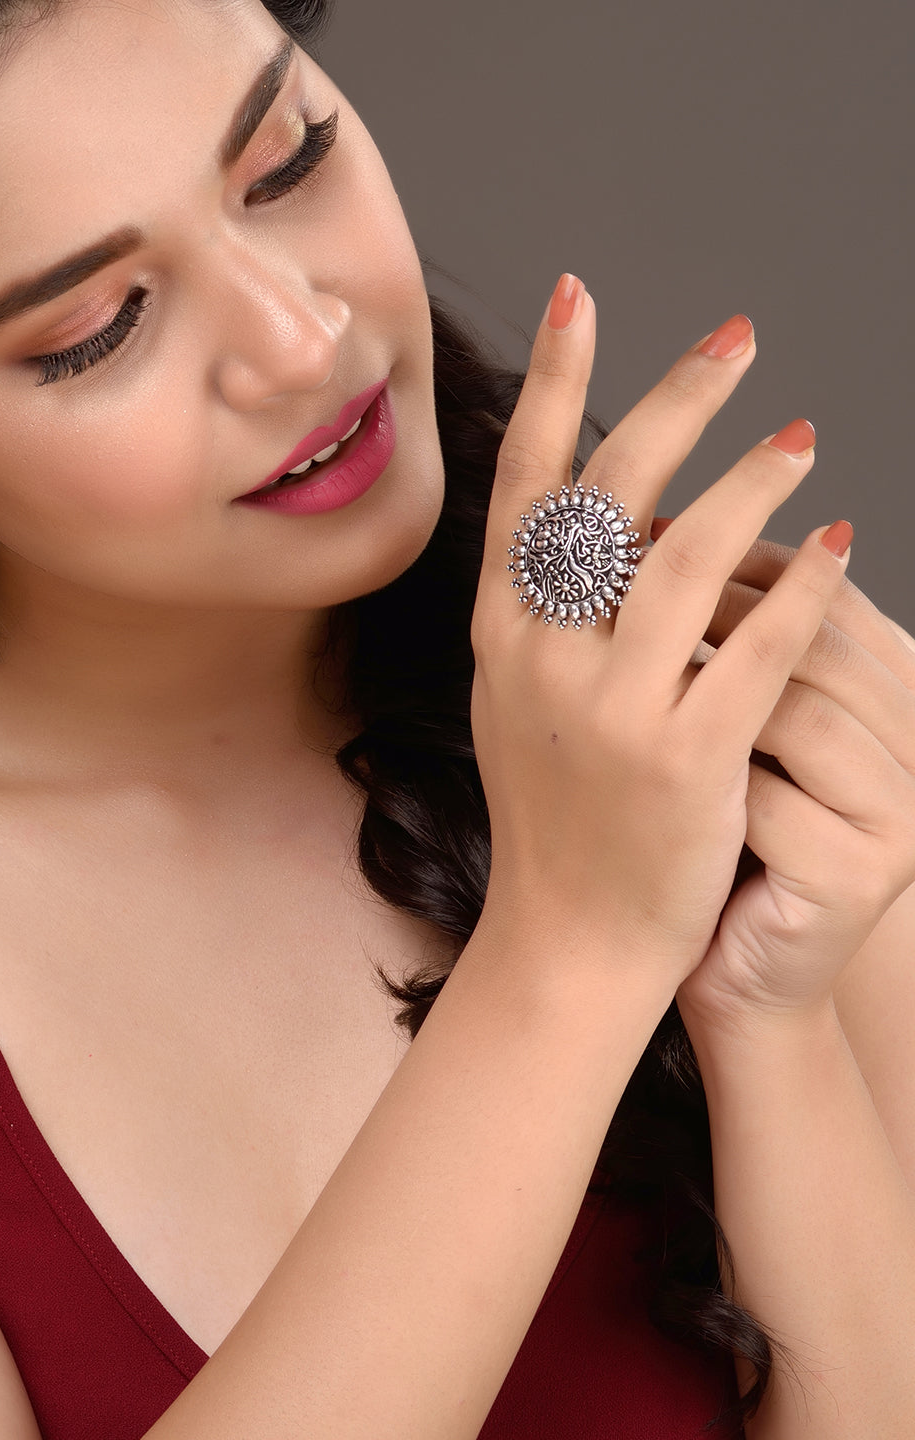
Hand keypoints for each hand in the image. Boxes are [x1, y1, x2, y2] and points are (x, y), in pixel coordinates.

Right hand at [470, 279, 851, 986]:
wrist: (570, 938)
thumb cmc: (556, 814)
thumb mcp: (519, 699)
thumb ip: (546, 609)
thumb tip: (599, 510)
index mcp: (500, 634)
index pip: (524, 482)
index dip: (555, 381)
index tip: (581, 292)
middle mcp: (542, 657)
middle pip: (612, 494)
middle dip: (675, 401)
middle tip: (738, 341)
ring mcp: (609, 708)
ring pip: (689, 556)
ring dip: (754, 483)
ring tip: (802, 439)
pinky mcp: (682, 758)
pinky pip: (756, 647)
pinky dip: (804, 588)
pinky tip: (839, 547)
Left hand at [666, 534, 914, 1028]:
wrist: (725, 956)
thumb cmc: (713, 821)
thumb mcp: (724, 714)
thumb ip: (723, 629)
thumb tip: (648, 520)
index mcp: (896, 689)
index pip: (824, 594)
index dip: (736, 560)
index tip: (647, 534)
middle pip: (819, 644)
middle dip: (717, 612)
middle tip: (626, 586)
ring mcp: (902, 816)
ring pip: (800, 715)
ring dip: (707, 688)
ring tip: (629, 669)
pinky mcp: (862, 880)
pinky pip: (771, 804)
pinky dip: (705, 781)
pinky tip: (648, 767)